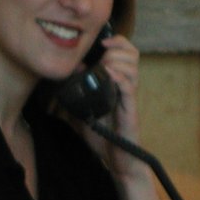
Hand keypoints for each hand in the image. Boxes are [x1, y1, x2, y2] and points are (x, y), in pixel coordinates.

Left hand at [78, 30, 146, 176]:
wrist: (115, 159)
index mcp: (116, 81)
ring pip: (132, 65)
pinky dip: (119, 77)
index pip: (124, 51)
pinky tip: (108, 76)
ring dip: (116, 61)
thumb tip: (67, 72)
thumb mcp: (81, 110)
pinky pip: (128, 85)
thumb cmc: (102, 135)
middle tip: (102, 56)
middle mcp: (125, 85)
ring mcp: (128, 95)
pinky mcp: (130, 107)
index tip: (101, 41)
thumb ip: (75, 92)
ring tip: (104, 68)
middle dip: (116, 48)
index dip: (116, 41)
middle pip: (132, 53)